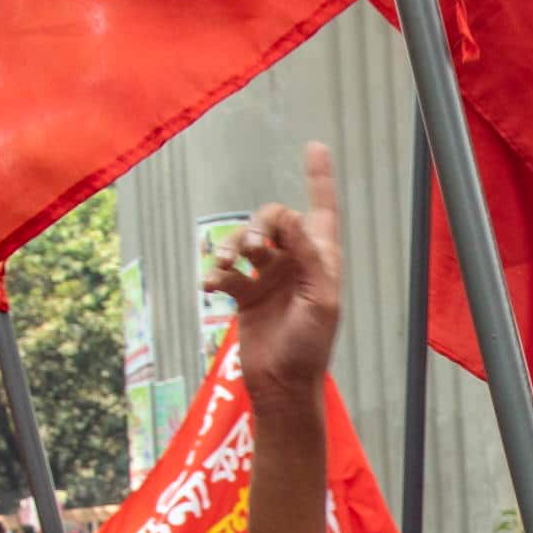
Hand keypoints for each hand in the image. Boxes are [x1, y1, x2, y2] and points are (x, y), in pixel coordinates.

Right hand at [207, 142, 344, 403]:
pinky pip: (226, 272)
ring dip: (231, 247)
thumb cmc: (310, 346)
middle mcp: (295, 262)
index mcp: (322, 259)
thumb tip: (291, 217)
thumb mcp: (319, 299)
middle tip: (255, 247)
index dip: (319, 178)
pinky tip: (211, 286)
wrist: (283, 385)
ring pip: (243, 242)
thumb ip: (306, 257)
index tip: (315, 146)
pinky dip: (216, 274)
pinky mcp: (245, 294)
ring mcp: (268, 277)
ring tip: (224, 266)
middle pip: (273, 220)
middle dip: (260, 226)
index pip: (321, 210)